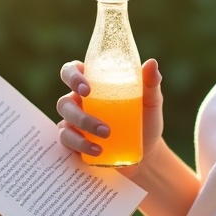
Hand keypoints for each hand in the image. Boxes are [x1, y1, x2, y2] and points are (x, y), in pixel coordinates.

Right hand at [56, 58, 163, 176]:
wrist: (147, 152)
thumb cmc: (146, 121)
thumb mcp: (151, 102)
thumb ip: (151, 83)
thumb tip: (152, 63)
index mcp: (92, 84)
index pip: (71, 72)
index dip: (72, 76)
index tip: (86, 89)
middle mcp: (78, 102)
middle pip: (64, 102)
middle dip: (78, 113)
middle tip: (101, 123)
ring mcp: (74, 123)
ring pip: (65, 123)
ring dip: (83, 130)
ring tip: (106, 135)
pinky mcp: (75, 143)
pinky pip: (68, 142)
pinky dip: (80, 145)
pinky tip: (97, 150)